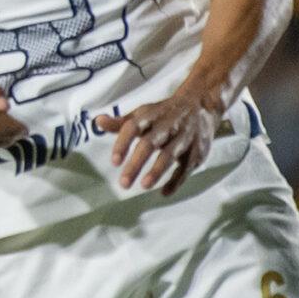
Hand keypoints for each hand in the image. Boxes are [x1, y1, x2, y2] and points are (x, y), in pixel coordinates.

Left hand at [95, 93, 217, 194]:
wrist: (200, 104)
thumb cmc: (163, 113)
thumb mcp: (142, 113)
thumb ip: (120, 123)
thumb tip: (97, 122)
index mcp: (150, 116)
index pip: (133, 127)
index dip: (123, 143)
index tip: (114, 161)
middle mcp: (166, 126)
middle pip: (150, 144)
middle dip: (136, 164)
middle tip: (123, 183)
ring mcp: (183, 138)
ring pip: (170, 155)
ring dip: (157, 171)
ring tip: (144, 185)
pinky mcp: (196, 151)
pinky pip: (186, 168)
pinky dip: (176, 181)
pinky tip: (164, 193)